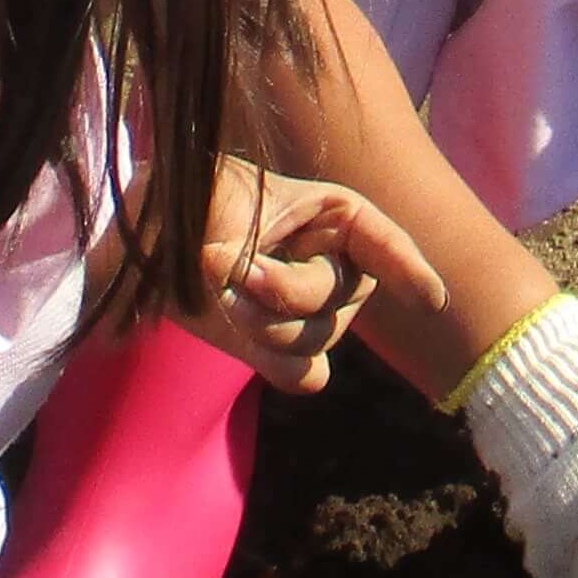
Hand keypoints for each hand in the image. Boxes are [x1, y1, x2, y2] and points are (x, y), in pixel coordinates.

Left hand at [182, 163, 438, 398]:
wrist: (147, 241)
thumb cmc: (191, 203)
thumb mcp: (217, 201)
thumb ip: (242, 244)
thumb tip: (232, 274)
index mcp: (334, 216)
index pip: (382, 242)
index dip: (406, 268)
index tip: (430, 301)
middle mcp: (335, 268)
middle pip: (337, 299)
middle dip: (280, 289)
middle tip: (224, 266)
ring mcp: (313, 315)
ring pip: (314, 341)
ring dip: (260, 324)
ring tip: (217, 293)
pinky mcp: (281, 351)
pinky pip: (303, 375)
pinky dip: (271, 361)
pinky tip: (236, 329)